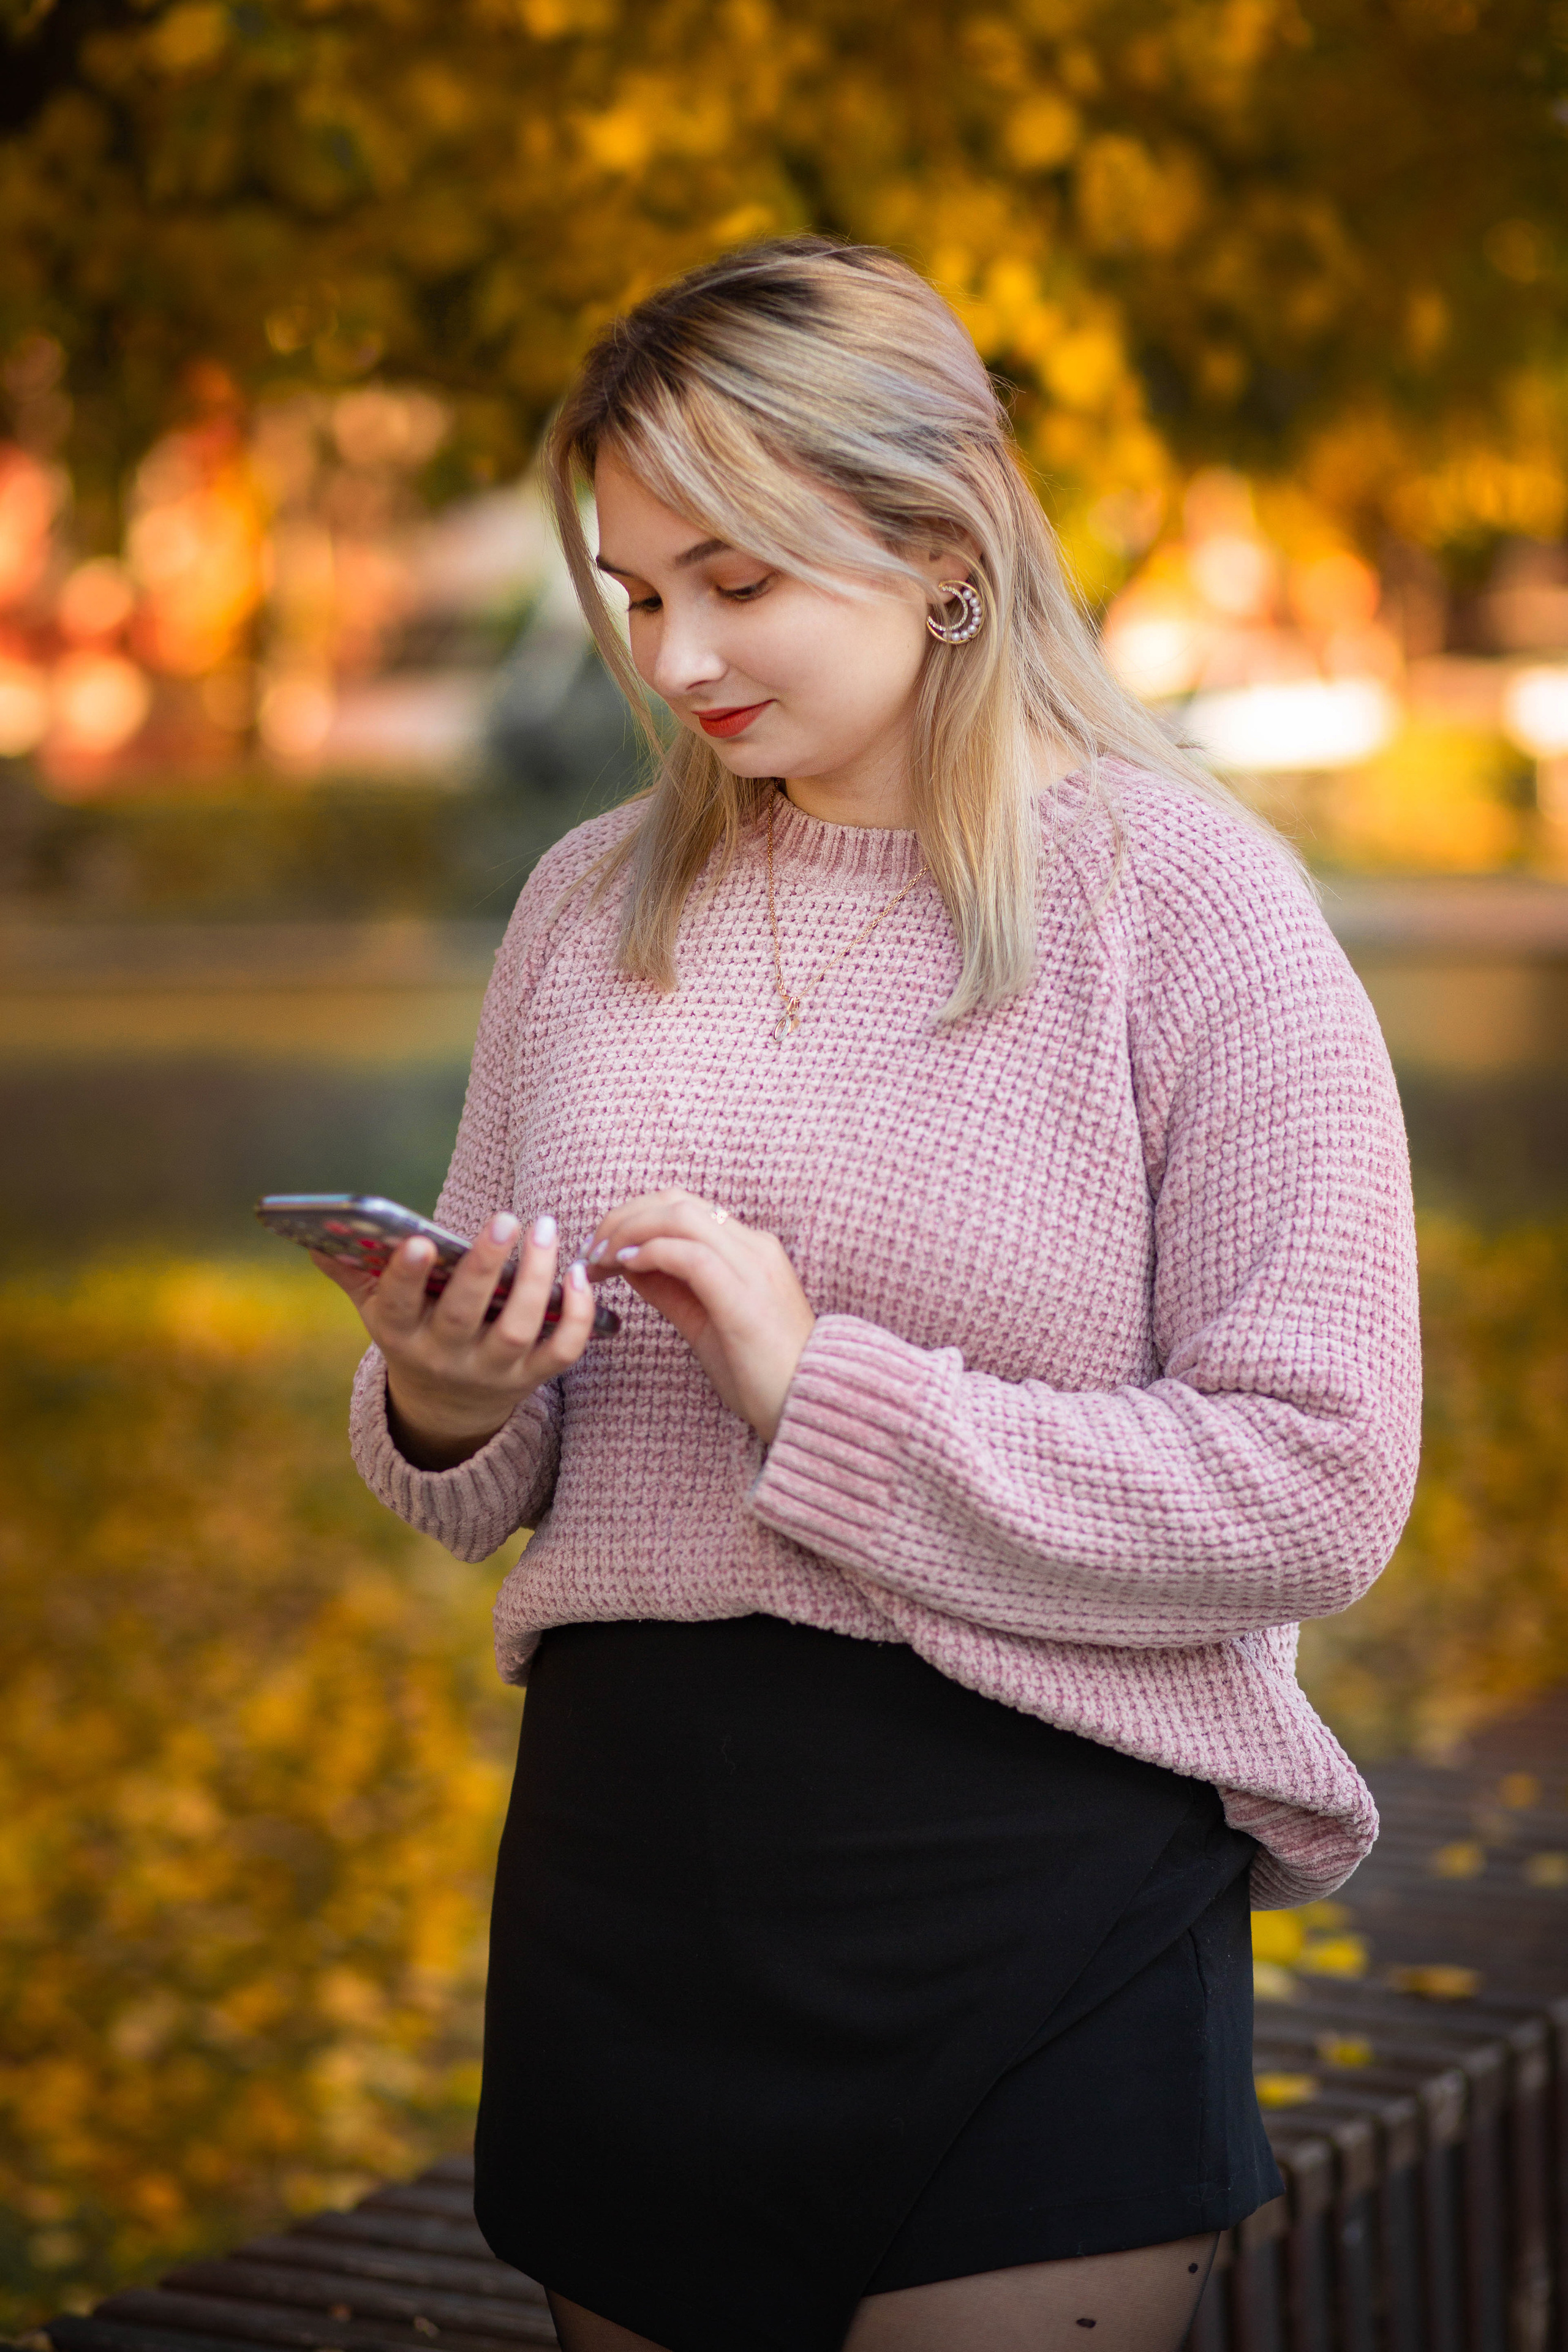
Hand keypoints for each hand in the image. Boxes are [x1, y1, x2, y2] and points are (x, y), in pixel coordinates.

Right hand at [310, 1212, 596, 1468]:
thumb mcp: (379, 1309)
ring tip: (544, 1230)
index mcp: (400, 1335)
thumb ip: (354, 1272)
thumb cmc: (414, 1333)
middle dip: (483, 1267)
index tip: (418, 1239)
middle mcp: (444, 1357)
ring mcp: (491, 1370)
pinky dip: (578, 1317)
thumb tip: (314, 1236)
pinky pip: (562, 1351)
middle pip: (463, 1314)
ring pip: (516, 1329)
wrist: (448, 1405)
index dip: (405, 1276)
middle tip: (504, 1218)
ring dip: (536, 1280)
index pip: (397, 1307)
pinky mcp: (532, 1377)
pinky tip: (578, 1274)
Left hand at [586, 1189, 814, 1442]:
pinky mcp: (744, 1297)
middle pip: (677, 1201)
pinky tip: (627, 1267)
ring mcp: (753, 1267)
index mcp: (750, 1250)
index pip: (684, 1207)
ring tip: (601, 1259)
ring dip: (630, 1231)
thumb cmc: (760, 1373)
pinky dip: (652, 1252)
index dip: (634, 1217)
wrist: (810, 1407)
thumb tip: (628, 1263)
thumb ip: (672, 1288)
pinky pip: (691, 1255)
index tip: (601, 1249)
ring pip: (681, 1217)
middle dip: (623, 1218)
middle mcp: (755, 1247)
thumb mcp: (706, 1322)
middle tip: (591, 1251)